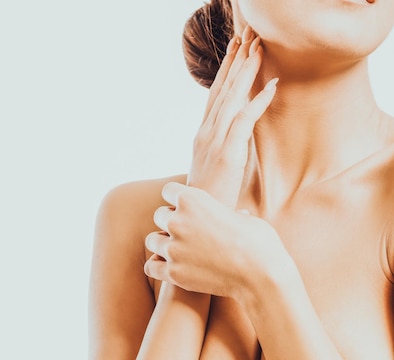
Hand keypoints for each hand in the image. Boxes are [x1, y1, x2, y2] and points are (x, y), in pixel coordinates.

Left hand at [144, 183, 291, 300]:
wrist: (260, 275)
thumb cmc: (259, 243)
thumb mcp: (243, 216)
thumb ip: (225, 212)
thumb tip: (234, 213)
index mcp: (193, 199)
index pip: (168, 191)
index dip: (178, 200)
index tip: (188, 210)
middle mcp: (178, 221)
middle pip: (159, 216)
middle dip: (171, 223)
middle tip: (187, 234)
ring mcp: (173, 248)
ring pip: (152, 241)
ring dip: (163, 245)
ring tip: (179, 252)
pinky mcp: (174, 273)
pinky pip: (151, 267)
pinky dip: (159, 267)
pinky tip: (172, 268)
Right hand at [187, 25, 277, 208]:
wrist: (193, 220)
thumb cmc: (206, 200)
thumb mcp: (212, 172)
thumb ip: (222, 154)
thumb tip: (235, 148)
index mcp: (203, 136)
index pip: (215, 96)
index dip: (226, 71)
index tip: (235, 48)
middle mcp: (206, 133)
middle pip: (223, 89)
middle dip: (236, 60)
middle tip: (247, 34)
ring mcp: (214, 142)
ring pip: (232, 98)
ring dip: (247, 71)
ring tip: (259, 47)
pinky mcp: (227, 154)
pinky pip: (244, 121)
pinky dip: (259, 101)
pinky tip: (272, 85)